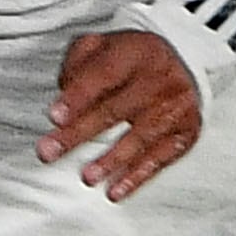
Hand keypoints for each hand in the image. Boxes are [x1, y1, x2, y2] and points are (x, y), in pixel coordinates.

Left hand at [41, 28, 200, 198]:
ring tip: (87, 177)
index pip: (103, 74)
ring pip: (140, 136)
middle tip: (49, 152)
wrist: (177, 63)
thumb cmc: (127, 61)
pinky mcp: (187, 131)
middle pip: (115, 109)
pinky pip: (161, 157)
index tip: (54, 117)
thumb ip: (77, 63)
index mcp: (137, 51)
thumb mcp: (100, 46)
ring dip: (111, 160)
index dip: (78, 97)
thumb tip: (64, 95)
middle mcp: (161, 77)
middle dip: (79, 133)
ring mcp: (177, 105)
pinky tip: (117, 189)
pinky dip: (138, 176)